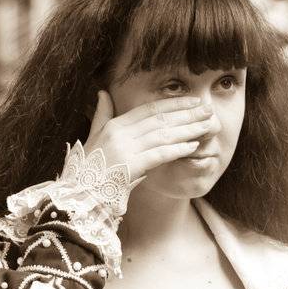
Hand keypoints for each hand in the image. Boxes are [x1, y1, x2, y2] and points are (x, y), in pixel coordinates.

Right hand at [85, 89, 218, 183]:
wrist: (79, 195)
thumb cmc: (88, 169)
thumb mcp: (93, 138)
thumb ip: (101, 115)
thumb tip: (102, 93)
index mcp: (114, 125)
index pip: (149, 109)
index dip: (173, 104)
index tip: (193, 102)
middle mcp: (120, 133)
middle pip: (160, 119)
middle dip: (187, 114)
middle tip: (208, 111)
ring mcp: (125, 149)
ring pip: (163, 135)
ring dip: (188, 130)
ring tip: (207, 126)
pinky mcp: (130, 166)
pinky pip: (159, 155)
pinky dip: (177, 150)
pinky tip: (193, 146)